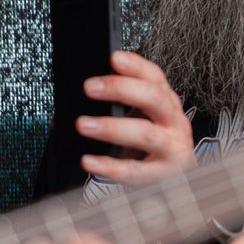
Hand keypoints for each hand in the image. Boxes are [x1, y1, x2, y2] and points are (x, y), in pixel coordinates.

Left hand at [77, 50, 195, 185]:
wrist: (176, 185)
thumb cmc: (152, 152)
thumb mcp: (139, 123)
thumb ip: (113, 112)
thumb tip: (66, 113)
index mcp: (167, 105)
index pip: (155, 78)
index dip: (136, 66)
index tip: (114, 58)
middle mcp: (174, 123)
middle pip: (154, 98)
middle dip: (121, 89)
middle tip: (90, 87)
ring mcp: (173, 149)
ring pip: (146, 134)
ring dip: (112, 127)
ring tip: (84, 124)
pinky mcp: (165, 175)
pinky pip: (136, 170)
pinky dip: (110, 166)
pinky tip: (90, 161)